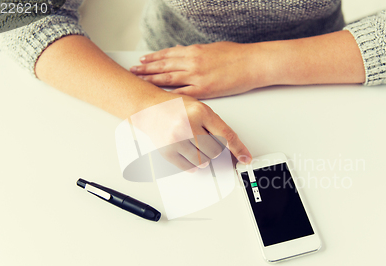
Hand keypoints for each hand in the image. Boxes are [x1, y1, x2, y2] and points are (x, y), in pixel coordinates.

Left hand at [130, 42, 263, 98]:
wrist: (252, 63)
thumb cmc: (237, 55)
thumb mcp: (212, 48)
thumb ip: (195, 51)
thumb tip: (181, 50)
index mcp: (194, 51)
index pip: (167, 54)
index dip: (153, 58)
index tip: (142, 60)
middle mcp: (192, 62)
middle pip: (163, 66)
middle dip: (146, 69)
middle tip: (133, 71)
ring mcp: (196, 77)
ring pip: (168, 79)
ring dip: (151, 81)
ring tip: (139, 81)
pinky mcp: (204, 90)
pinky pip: (182, 93)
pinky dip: (169, 95)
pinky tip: (158, 97)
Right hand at [133, 93, 251, 172]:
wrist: (148, 107)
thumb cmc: (174, 106)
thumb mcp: (199, 107)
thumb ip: (214, 124)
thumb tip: (230, 146)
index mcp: (200, 112)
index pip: (226, 135)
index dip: (239, 149)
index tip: (246, 159)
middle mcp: (188, 125)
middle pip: (215, 151)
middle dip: (214, 149)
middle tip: (205, 141)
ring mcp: (177, 139)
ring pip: (203, 161)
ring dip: (203, 157)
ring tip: (194, 144)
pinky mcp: (167, 151)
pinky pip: (188, 167)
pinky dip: (192, 164)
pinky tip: (188, 153)